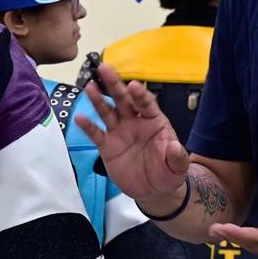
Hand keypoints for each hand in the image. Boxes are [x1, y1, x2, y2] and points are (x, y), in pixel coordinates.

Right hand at [74, 63, 187, 209]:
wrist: (154, 190)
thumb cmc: (168, 172)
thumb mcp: (177, 167)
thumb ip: (177, 157)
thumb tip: (175, 148)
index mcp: (154, 121)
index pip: (146, 104)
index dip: (139, 95)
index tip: (133, 86)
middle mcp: (135, 122)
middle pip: (123, 100)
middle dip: (114, 85)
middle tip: (105, 68)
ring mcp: (120, 132)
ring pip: (107, 112)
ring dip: (98, 99)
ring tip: (89, 86)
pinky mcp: (108, 146)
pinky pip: (96, 134)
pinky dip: (88, 126)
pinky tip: (80, 117)